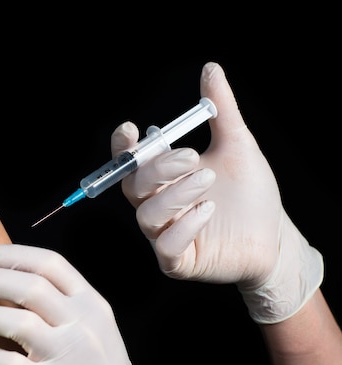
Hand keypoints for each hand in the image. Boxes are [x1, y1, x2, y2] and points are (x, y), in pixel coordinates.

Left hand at [0, 244, 186, 364]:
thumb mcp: (94, 325)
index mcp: (92, 305)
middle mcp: (82, 326)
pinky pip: (8, 364)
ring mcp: (67, 357)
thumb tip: (12, 274)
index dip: (11, 255)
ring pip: (15, 322)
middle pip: (29, 287)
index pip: (50, 264)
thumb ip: (64, 300)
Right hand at [111, 62, 321, 322]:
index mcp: (164, 178)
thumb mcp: (238, 146)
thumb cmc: (251, 193)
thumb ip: (221, 111)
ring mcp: (165, 234)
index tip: (131, 130)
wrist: (275, 235)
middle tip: (191, 156)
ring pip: (147, 215)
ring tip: (208, 180)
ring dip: (174, 195)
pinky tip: (208, 212)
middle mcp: (157, 205)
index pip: (130, 163)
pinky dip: (183, 228)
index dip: (123, 148)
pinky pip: (166, 247)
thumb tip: (211, 70)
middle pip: (134, 186)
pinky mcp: (179, 261)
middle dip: (158, 168)